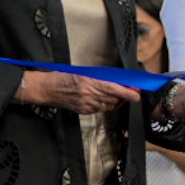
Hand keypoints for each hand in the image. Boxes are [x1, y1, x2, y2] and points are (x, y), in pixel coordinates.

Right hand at [17, 70, 141, 113]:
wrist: (48, 89)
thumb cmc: (63, 77)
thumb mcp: (81, 73)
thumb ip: (98, 78)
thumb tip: (115, 81)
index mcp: (89, 82)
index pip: (113, 89)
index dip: (127, 93)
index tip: (137, 96)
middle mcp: (89, 94)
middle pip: (113, 98)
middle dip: (121, 96)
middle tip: (126, 92)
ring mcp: (86, 104)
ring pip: (108, 105)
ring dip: (110, 100)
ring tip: (104, 94)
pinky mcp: (84, 111)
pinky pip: (99, 109)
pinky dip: (101, 104)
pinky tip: (93, 99)